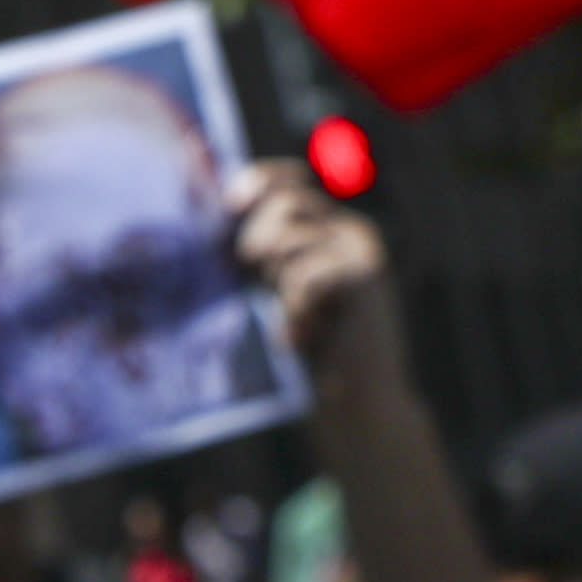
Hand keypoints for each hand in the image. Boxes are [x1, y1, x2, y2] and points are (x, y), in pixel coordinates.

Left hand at [230, 161, 402, 418]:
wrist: (360, 401)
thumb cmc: (314, 350)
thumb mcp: (282, 291)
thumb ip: (264, 255)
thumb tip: (216, 219)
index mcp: (334, 230)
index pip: (294, 180)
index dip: (259, 180)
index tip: (229, 203)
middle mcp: (353, 232)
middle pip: (287, 201)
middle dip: (256, 237)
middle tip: (253, 275)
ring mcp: (362, 252)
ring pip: (290, 238)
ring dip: (278, 283)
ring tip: (297, 319)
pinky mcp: (365, 277)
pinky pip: (304, 275)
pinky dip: (294, 309)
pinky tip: (304, 336)